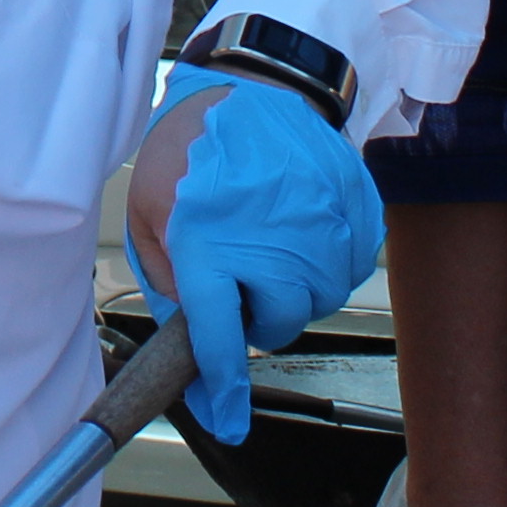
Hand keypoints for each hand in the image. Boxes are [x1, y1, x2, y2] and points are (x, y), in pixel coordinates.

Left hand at [127, 73, 384, 441]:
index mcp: (208, 239)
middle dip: (257, 318)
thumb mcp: (151, 212)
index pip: (217, 333)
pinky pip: (348, 267)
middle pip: (277, 323)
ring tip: (268, 244)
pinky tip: (299, 229)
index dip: (221, 385)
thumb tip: (193, 342)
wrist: (254, 87)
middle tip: (240, 284)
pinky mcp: (355, 210)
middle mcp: (271, 238)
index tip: (224, 419)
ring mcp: (321, 224)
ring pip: (317, 299)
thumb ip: (170, 282)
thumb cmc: (191, 150)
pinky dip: (325, 263)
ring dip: (293, 290)